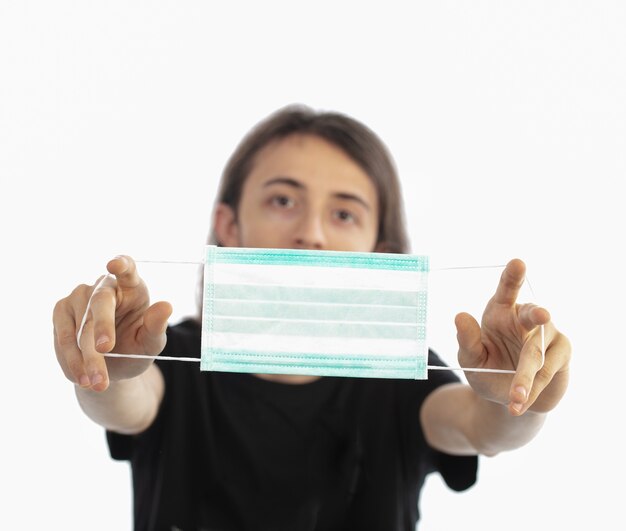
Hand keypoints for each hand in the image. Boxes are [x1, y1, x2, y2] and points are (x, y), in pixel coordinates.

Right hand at [53, 256, 171, 391]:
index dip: (122, 264)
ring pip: (79, 326)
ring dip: (86, 357)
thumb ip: (157, 326)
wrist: (111, 368)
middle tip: (104, 350)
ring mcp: (79, 297)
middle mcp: (104, 286)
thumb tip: (166, 306)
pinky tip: (83, 378)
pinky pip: (63, 339)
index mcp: (132, 286)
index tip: (116, 264)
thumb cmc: (136, 347)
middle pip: (100, 301)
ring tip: (99, 383)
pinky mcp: (61, 312)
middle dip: (101, 327)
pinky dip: (73, 361)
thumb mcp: (151, 342)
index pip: (127, 269)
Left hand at [455, 258, 570, 415]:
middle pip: (534, 314)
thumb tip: (460, 316)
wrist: (510, 401)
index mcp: (501, 312)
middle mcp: (526, 319)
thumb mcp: (471, 360)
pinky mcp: (562, 352)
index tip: (517, 263)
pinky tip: (519, 402)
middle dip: (538, 314)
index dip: (512, 277)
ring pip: (538, 354)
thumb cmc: (489, 371)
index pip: (507, 291)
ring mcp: (548, 334)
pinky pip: (548, 371)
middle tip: (542, 315)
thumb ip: (467, 341)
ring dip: (525, 378)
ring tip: (514, 397)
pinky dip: (533, 389)